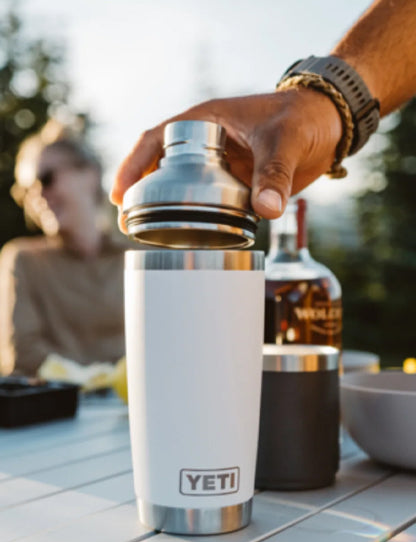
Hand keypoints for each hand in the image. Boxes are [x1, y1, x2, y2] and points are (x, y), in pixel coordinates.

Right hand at [111, 88, 341, 231]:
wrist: (330, 124)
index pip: (157, 139)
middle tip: (128, 225)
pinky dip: (197, 219)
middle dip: (141, 193)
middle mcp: (208, 145)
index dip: (134, 164)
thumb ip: (276, 173)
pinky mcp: (238, 185)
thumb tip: (265, 211)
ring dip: (165, 208)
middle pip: (162, 167)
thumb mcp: (288, 139)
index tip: (121, 195)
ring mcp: (221, 166)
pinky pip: (210, 203)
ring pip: (183, 187)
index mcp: (208, 121)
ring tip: (147, 235)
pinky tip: (188, 237)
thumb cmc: (305, 117)